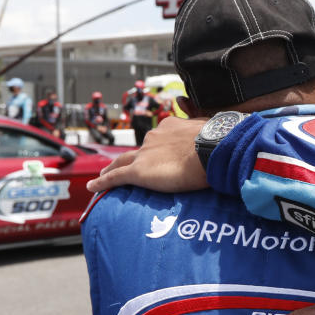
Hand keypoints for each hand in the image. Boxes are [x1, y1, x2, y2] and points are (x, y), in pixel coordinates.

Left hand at [87, 116, 207, 192]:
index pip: (159, 139)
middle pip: (137, 150)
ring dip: (112, 168)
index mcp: (170, 128)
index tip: (157, 154)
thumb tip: (222, 137)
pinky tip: (92, 187)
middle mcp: (154, 138)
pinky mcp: (139, 172)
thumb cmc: (218, 142)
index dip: (155, 148)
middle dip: (131, 158)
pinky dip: (102, 182)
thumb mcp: (213, 133)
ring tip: (104, 176)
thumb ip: (208, 136)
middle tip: (126, 166)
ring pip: (121, 162)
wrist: (211, 148)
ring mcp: (144, 155)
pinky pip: (115, 178)